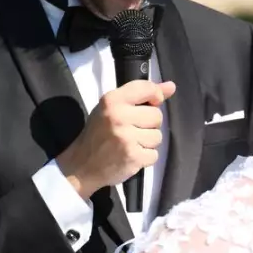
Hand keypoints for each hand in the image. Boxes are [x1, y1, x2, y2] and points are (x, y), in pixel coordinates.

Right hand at [57, 80, 175, 199]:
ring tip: (131, 144)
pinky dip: (145, 157)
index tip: (152, 103)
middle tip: (133, 130)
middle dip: (149, 124)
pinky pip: (154, 154)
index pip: (147, 88)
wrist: (82, 165)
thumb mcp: (113, 108)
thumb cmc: (98, 133)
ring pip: (158, 136)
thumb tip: (171, 87)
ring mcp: (127, 138)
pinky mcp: (133, 157)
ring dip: (148, 142)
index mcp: (112, 100)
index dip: (155, 95)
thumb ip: (142, 95)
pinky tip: (131, 155)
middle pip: (157, 116)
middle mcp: (119, 117)